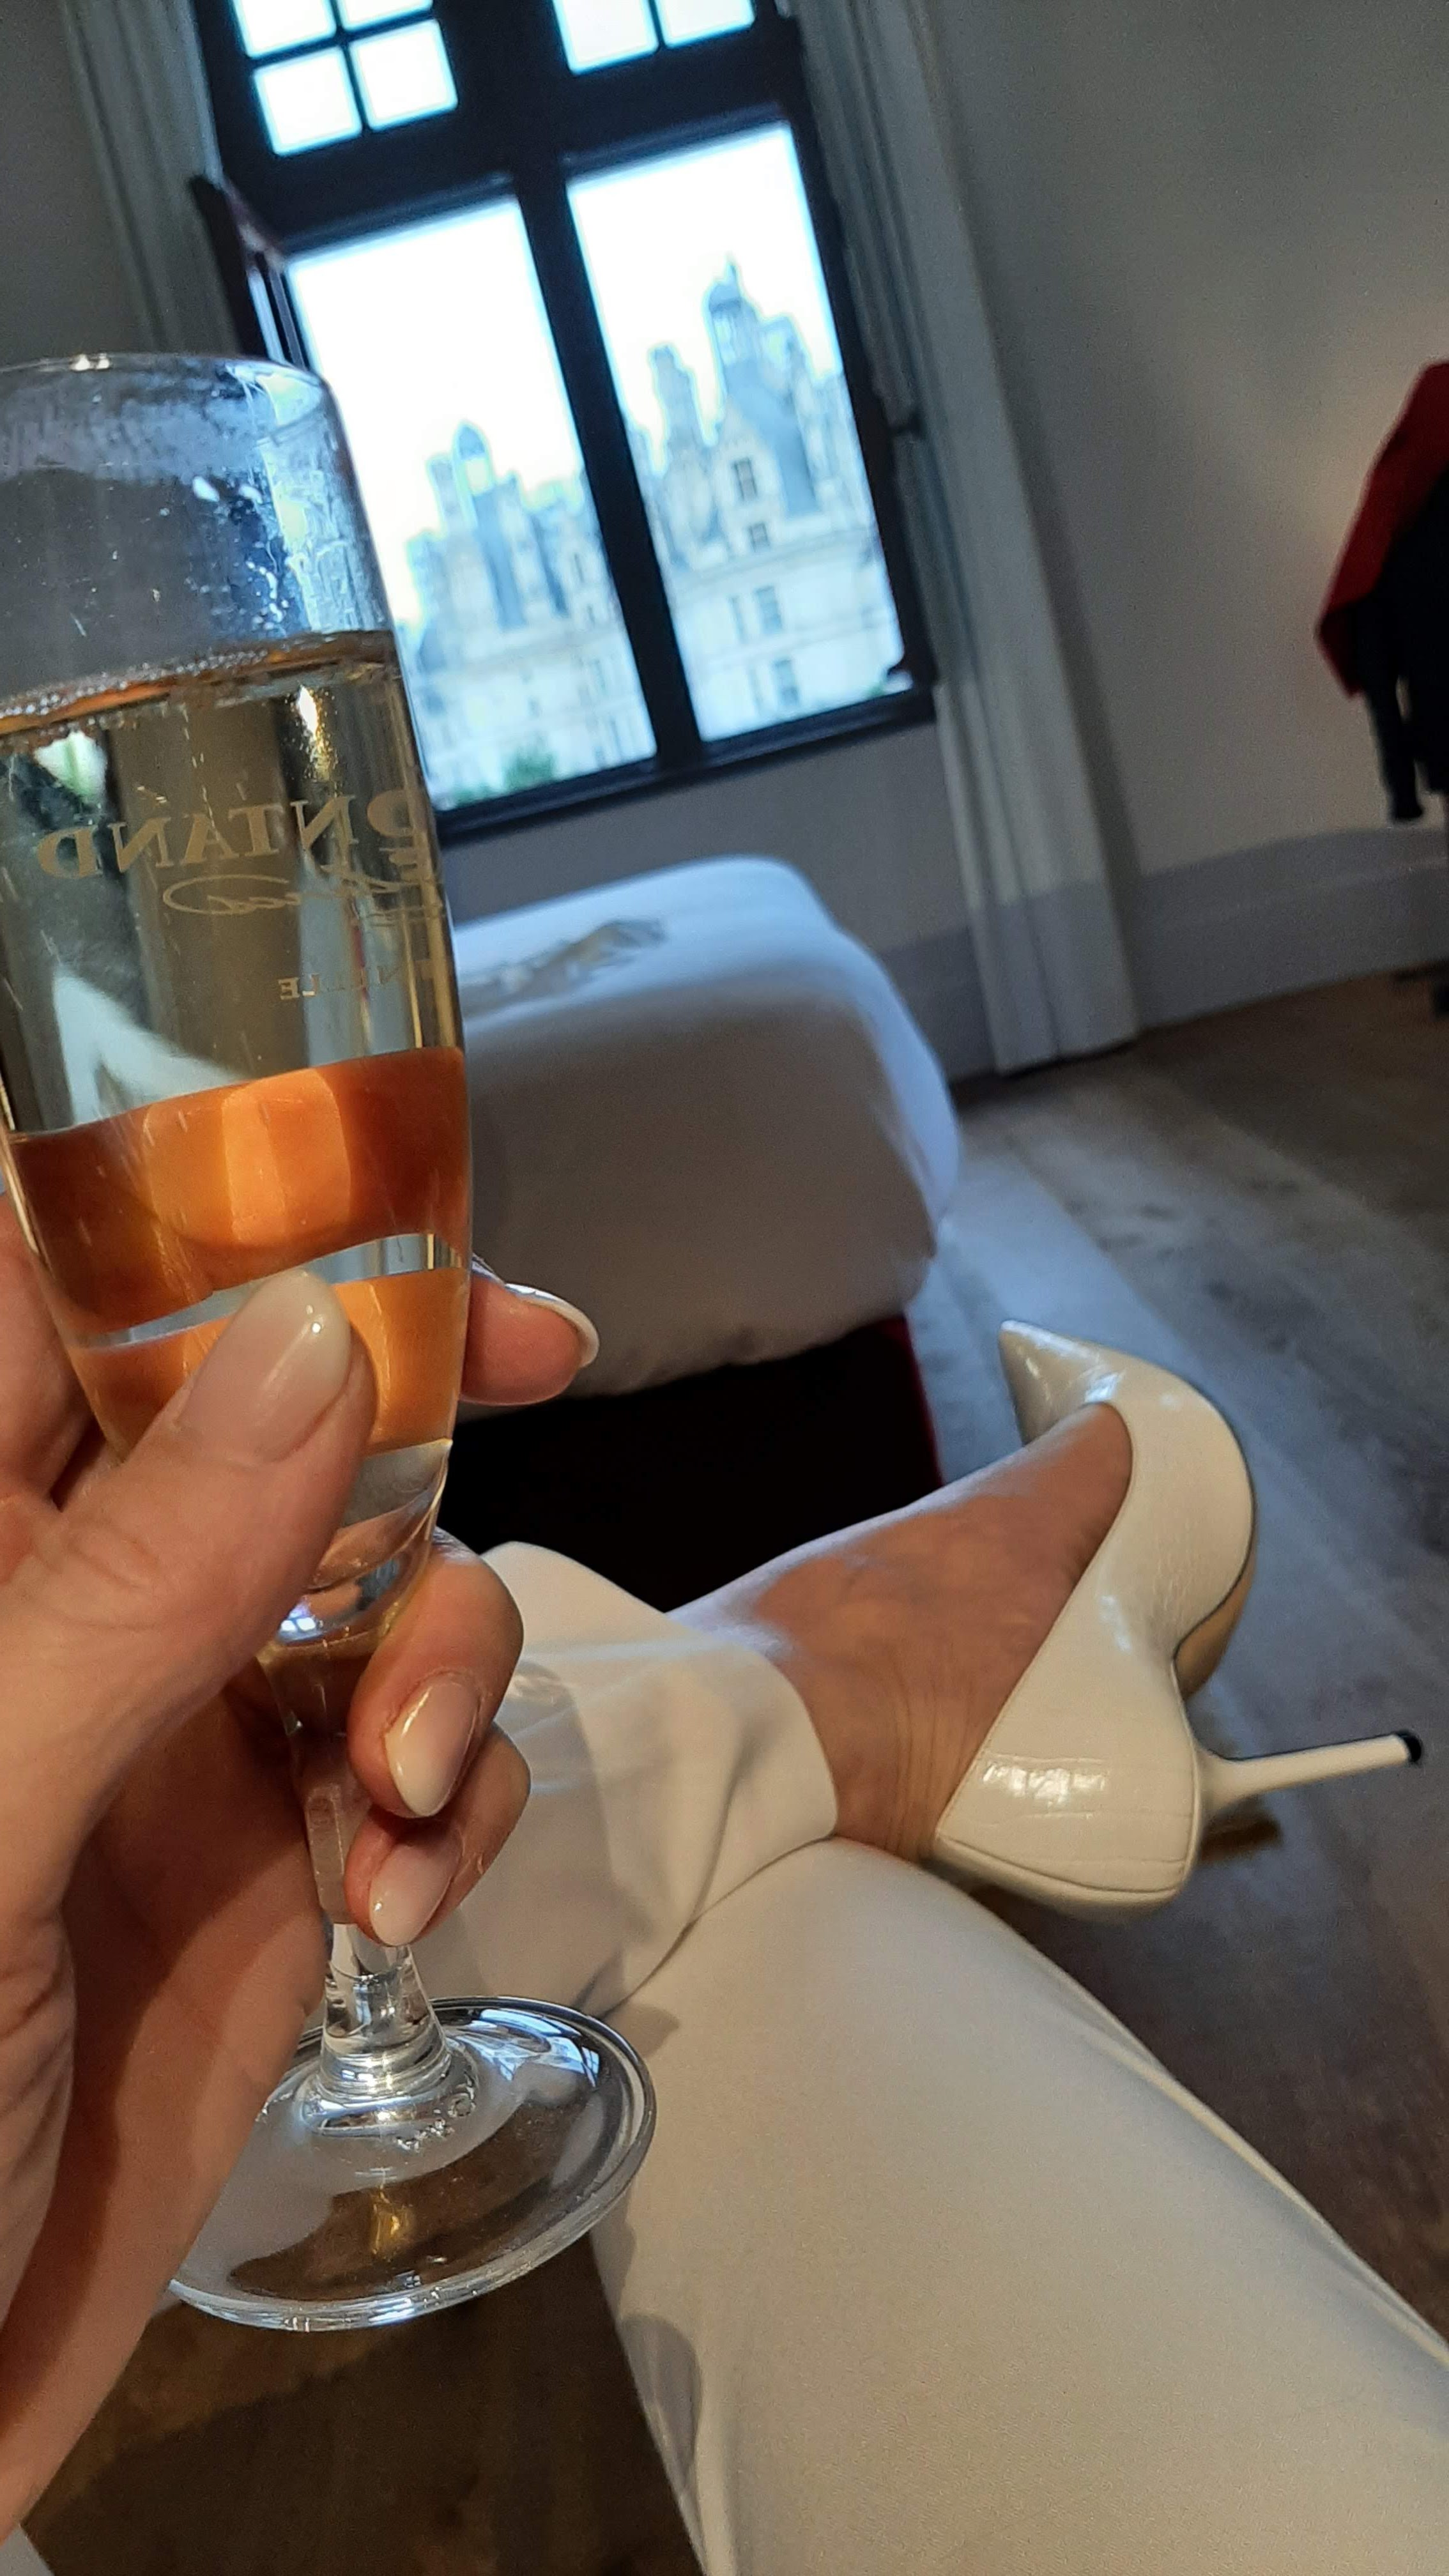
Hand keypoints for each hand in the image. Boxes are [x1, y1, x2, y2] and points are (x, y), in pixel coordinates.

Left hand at [0, 1209, 591, 2528]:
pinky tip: (404, 1895)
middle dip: (405, 1394)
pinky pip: (416, 1756)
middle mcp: (67, 1612)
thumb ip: (131, 1585)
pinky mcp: (270, 1863)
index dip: (204, 1197)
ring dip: (443, 1650)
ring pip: (373, 1577)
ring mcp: (178, 1736)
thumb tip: (312, 1345)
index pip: (51, 1286)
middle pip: (262, 1405)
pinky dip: (452, 1799)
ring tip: (401, 1794)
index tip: (365, 1181)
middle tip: (543, 1358)